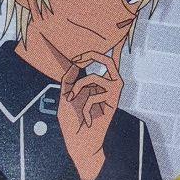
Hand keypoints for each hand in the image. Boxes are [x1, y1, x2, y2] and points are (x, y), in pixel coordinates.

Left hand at [58, 44, 124, 179]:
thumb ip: (70, 79)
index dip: (110, 45)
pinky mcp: (114, 103)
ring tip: (73, 100)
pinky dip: (84, 105)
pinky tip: (86, 118)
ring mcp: (113, 93)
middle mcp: (110, 85)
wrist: (80, 144)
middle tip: (77, 58)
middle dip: (90, 55)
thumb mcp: (66, 96)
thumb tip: (75, 62)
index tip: (112, 35)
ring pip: (93, 78)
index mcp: (99, 82)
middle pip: (106, 59)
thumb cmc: (73, 122)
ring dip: (78, 89)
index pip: (108, 60)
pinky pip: (94, 94)